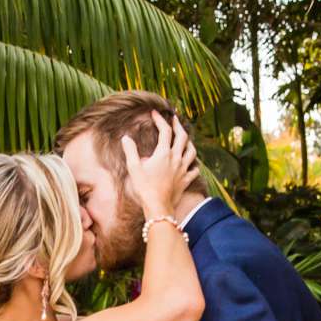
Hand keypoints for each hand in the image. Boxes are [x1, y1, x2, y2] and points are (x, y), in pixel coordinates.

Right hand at [122, 112, 197, 226]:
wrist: (158, 206)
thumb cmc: (144, 188)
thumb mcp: (134, 168)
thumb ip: (130, 151)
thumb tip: (126, 138)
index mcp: (164, 153)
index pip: (165, 131)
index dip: (160, 120)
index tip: (155, 113)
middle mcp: (176, 159)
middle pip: (182, 137)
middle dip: (178, 125)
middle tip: (174, 119)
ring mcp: (183, 170)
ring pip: (192, 151)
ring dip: (189, 142)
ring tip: (185, 139)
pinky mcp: (186, 180)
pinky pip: (194, 170)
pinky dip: (194, 164)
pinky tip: (192, 164)